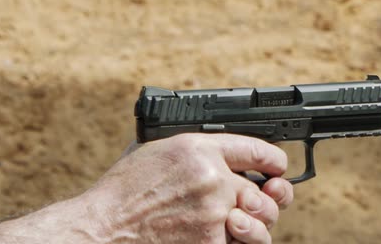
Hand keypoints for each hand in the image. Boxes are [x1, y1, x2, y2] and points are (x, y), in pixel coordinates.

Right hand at [86, 134, 293, 243]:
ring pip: (260, 220)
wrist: (103, 228)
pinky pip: (239, 243)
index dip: (274, 160)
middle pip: (263, 190)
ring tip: (242, 223)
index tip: (277, 167)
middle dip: (265, 198)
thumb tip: (221, 148)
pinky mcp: (210, 243)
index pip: (257, 148)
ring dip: (256, 224)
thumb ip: (193, 146)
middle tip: (259, 202)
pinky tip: (218, 236)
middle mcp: (212, 178)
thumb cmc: (124, 190)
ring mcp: (213, 212)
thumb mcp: (156, 149)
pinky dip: (233, 242)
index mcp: (198, 148)